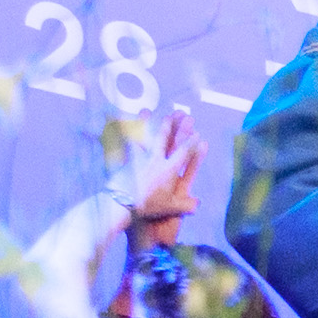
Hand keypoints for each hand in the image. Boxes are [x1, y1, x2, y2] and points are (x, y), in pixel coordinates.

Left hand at [119, 108, 202, 244]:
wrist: (122, 204)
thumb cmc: (148, 206)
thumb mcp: (170, 208)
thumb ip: (185, 205)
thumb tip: (198, 204)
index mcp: (168, 170)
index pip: (184, 153)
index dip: (192, 143)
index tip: (199, 135)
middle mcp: (155, 160)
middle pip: (163, 139)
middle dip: (170, 125)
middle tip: (173, 114)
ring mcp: (138, 158)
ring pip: (143, 136)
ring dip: (145, 122)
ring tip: (145, 110)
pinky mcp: (125, 160)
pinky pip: (124, 143)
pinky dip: (122, 132)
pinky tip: (119, 123)